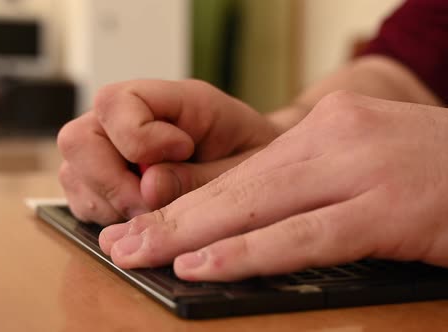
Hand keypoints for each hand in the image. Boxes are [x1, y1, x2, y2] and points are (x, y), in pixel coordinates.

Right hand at [57, 79, 278, 224]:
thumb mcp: (244, 166)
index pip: (115, 102)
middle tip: (151, 206)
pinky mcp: (103, 176)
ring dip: (108, 203)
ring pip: (73, 172)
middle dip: (111, 182)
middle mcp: (129, 119)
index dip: (138, 138)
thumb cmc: (252, 155)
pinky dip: (105, 214)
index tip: (181, 153)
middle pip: (78, 139)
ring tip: (151, 212)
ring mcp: (110, 147)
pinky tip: (138, 216)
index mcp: (169, 99)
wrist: (253, 162)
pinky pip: (80, 196)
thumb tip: (148, 189)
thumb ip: (200, 176)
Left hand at [99, 91, 447, 280]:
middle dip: (170, 219)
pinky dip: (248, 253)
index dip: (185, 201)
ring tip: (139, 255)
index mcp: (323, 129)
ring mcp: (361, 170)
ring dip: (190, 235)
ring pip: (256, 207)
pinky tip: (203, 265)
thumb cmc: (432, 172)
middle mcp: (334, 139)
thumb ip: (305, 183)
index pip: (238, 172)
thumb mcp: (360, 161)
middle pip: (235, 186)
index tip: (142, 223)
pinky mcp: (387, 209)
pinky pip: (303, 236)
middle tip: (120, 243)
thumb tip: (244, 219)